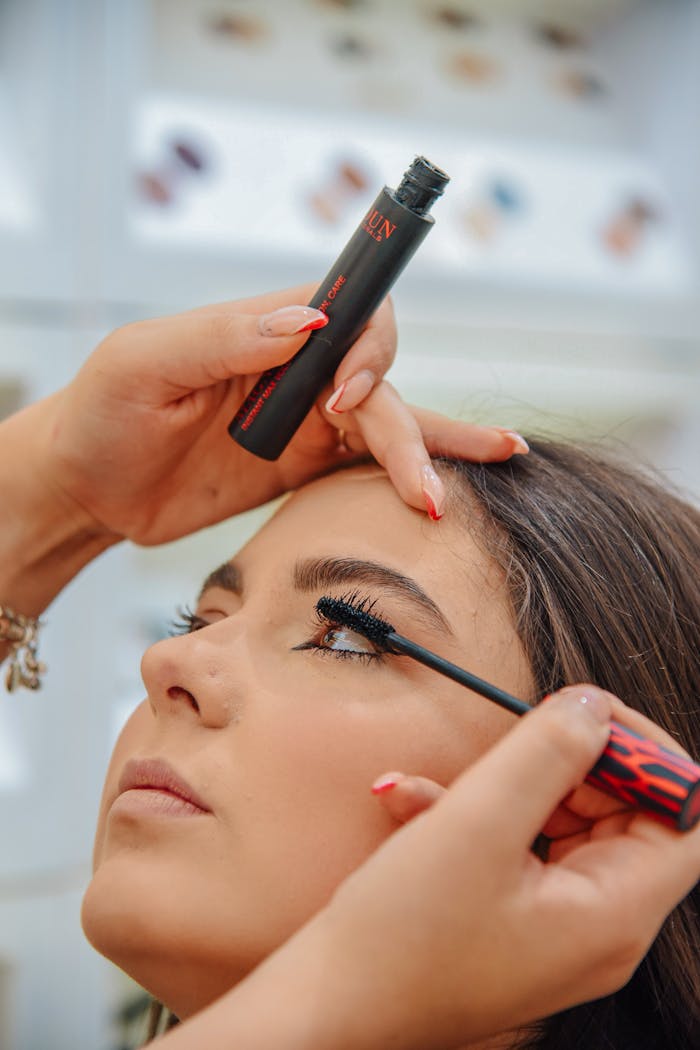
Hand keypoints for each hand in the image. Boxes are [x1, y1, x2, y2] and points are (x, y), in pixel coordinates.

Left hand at [32, 287, 523, 544]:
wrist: (89, 490)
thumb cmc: (102, 413)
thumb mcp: (146, 363)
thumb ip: (224, 337)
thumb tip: (310, 321)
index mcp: (263, 329)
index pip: (350, 314)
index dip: (367, 351)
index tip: (342, 399)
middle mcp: (294, 369)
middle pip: (379, 379)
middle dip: (405, 429)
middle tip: (419, 487)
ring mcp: (303, 421)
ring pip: (386, 424)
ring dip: (428, 453)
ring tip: (468, 483)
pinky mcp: (301, 468)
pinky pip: (365, 466)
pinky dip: (408, 473)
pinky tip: (444, 487)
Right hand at [275, 686, 699, 1048]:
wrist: (330, 1009)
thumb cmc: (402, 938)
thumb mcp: (477, 823)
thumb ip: (546, 752)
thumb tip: (595, 705)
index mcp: (614, 913)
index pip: (685, 814)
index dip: (648, 754)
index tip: (587, 716)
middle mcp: (599, 927)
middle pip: (625, 814)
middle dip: (567, 762)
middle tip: (514, 737)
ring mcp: (557, 928)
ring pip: (563, 825)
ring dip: (507, 786)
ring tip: (439, 786)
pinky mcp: (516, 924)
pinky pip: (520, 849)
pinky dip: (477, 817)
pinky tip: (416, 808)